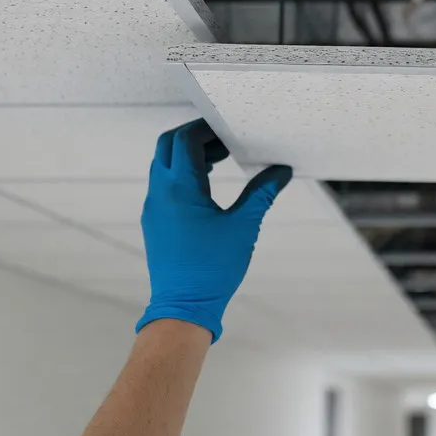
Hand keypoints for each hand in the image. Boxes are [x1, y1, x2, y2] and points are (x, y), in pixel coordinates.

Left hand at [136, 119, 291, 340]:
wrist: (183, 307)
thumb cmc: (213, 268)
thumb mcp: (244, 226)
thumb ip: (262, 193)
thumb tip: (282, 171)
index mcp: (181, 188)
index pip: (185, 140)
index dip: (206, 129)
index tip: (228, 129)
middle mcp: (160, 193)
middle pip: (167, 146)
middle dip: (193, 136)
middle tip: (222, 139)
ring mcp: (154, 207)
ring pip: (163, 164)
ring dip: (187, 155)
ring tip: (219, 159)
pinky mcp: (154, 221)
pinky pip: (163, 184)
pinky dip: (181, 173)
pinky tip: (207, 185)